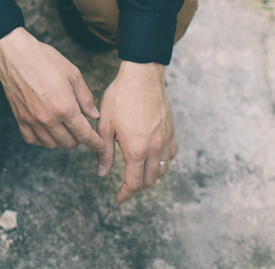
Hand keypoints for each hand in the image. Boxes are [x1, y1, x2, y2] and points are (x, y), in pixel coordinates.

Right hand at [0, 28, 109, 158]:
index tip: (99, 145)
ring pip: (51, 144)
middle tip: (82, 130)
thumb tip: (93, 114)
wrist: (16, 54)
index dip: (94, 142)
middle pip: (68, 142)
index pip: (84, 134)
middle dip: (79, 140)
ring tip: (66, 130)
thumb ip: (85, 97)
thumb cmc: (45, 60)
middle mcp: (48, 119)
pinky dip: (41, 140)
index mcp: (65, 108)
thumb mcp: (73, 74)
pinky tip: (47, 131)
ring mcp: (32, 120)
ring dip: (62, 141)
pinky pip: (32, 140)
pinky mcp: (20, 118)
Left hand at [97, 61, 175, 203]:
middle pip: (149, 180)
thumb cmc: (121, 97)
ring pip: (162, 170)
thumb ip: (105, 152)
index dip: (125, 194)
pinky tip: (153, 158)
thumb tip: (103, 172)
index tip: (118, 198)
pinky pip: (171, 155)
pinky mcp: (171, 131)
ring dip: (150, 177)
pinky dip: (162, 162)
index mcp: (136, 150)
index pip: (133, 183)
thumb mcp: (106, 125)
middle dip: (136, 188)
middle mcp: (154, 148)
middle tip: (125, 187)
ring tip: (138, 175)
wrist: (142, 76)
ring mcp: (165, 140)